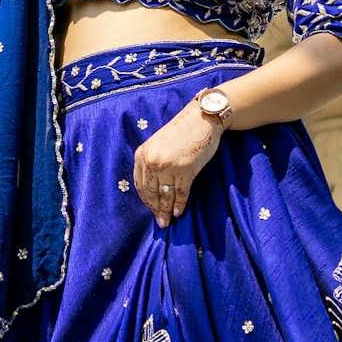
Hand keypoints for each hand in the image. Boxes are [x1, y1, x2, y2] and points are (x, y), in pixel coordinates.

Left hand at [132, 103, 220, 227]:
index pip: (139, 184)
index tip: (150, 209)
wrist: (201, 119)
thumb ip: (152, 162)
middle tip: (159, 222)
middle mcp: (152, 161)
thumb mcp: (158, 145)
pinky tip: (178, 213)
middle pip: (151, 192)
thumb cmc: (181, 132)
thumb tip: (153, 189)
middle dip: (155, 209)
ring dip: (166, 212)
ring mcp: (168, 167)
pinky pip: (180, 194)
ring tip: (167, 223)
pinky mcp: (185, 170)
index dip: (145, 200)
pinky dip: (179, 205)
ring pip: (165, 196)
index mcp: (142, 154)